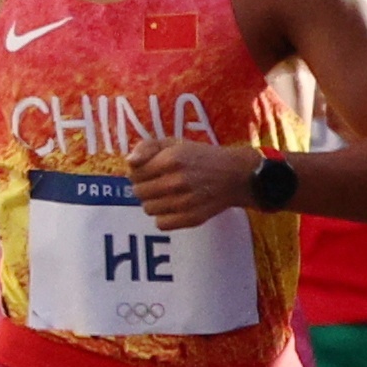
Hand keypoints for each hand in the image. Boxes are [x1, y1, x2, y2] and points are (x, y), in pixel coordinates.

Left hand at [127, 135, 260, 227]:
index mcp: (171, 159)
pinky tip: (174, 207)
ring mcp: (184, 202)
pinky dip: (164, 217)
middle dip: (145, 187)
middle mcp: (176, 181)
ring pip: (148, 209)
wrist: (236, 176)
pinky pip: (160, 224)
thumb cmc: (201, 157)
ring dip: (154, 202)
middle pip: (138, 192)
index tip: (152, 170)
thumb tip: (130, 162)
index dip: (140, 172)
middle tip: (160, 183)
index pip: (134, 173)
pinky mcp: (191, 218)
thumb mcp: (175, 143)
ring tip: (168, 195)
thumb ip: (147, 147)